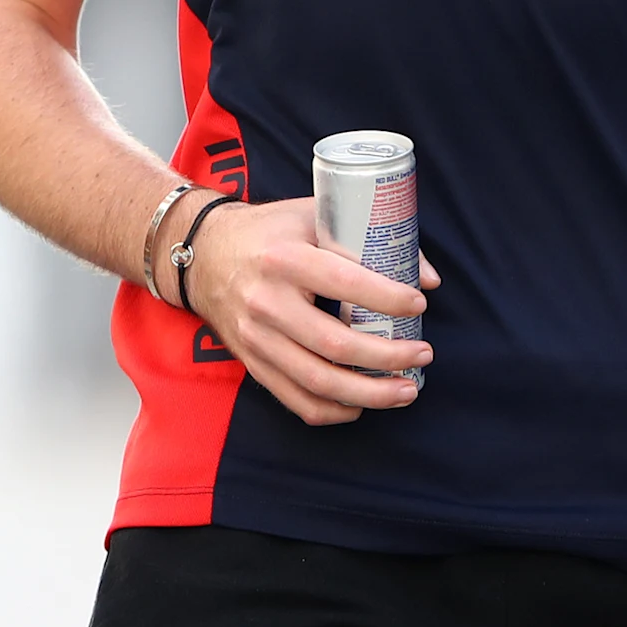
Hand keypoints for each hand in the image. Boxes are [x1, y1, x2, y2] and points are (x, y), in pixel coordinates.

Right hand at [181, 195, 440, 425]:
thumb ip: (367, 239)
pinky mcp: (251, 362)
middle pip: (336, 345)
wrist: (199, 254)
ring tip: (407, 390)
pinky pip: (295, 400)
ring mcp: (255, 338)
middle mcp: (266, 302)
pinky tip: (362, 405)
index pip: (346, 284)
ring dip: (370, 394)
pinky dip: (335, 411)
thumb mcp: (311, 215)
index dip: (389, 299)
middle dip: (389, 357)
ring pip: (319, 382)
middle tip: (423, 354)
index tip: (419, 303)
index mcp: (284, 259)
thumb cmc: (267, 232)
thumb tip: (426, 278)